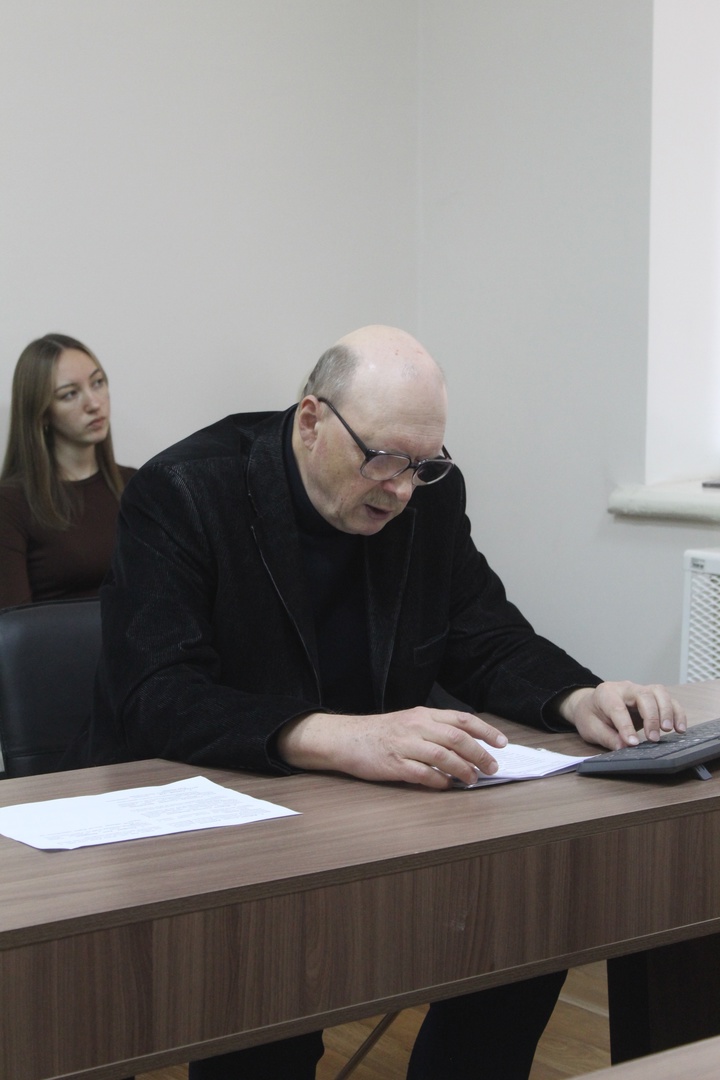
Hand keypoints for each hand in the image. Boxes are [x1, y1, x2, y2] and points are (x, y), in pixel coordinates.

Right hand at [276, 706, 508, 788]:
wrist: (346, 738)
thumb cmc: (380, 733)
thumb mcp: (409, 721)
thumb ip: (434, 729)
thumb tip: (466, 745)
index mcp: (423, 715)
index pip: (462, 719)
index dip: (485, 731)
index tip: (501, 743)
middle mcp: (417, 727)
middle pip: (457, 739)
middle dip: (480, 755)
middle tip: (491, 768)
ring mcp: (405, 746)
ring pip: (444, 757)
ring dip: (463, 770)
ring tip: (472, 780)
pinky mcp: (394, 765)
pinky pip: (423, 775)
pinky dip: (439, 782)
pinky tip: (446, 786)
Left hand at [557, 681, 686, 749]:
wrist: (591, 705)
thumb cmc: (591, 716)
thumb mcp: (591, 729)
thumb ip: (607, 737)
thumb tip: (624, 747)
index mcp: (605, 693)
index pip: (618, 707)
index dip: (626, 726)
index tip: (633, 743)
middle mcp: (625, 688)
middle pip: (644, 695)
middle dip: (651, 717)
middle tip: (653, 738)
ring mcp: (640, 690)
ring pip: (660, 693)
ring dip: (667, 712)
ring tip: (669, 731)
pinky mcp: (652, 697)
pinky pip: (669, 700)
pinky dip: (677, 712)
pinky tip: (680, 728)